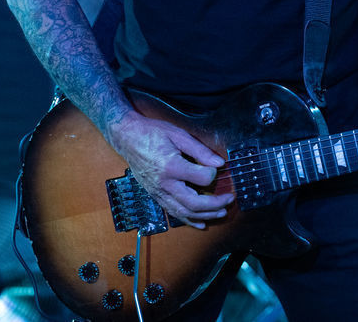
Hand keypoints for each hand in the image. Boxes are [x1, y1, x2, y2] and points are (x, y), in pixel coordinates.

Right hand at [107, 112, 234, 229]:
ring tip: (221, 213)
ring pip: (184, 213)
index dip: (213, 174)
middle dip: (215, 205)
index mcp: (171, 166)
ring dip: (205, 216)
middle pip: (193, 204)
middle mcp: (164, 184)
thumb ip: (200, 150)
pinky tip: (201, 223)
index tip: (218, 168)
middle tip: (229, 200)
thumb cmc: (152, 133)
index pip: (200, 178)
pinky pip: (173, 213)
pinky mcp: (156, 195)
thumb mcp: (178, 135)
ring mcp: (158, 192)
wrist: (127, 137)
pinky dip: (189, 220)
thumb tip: (219, 163)